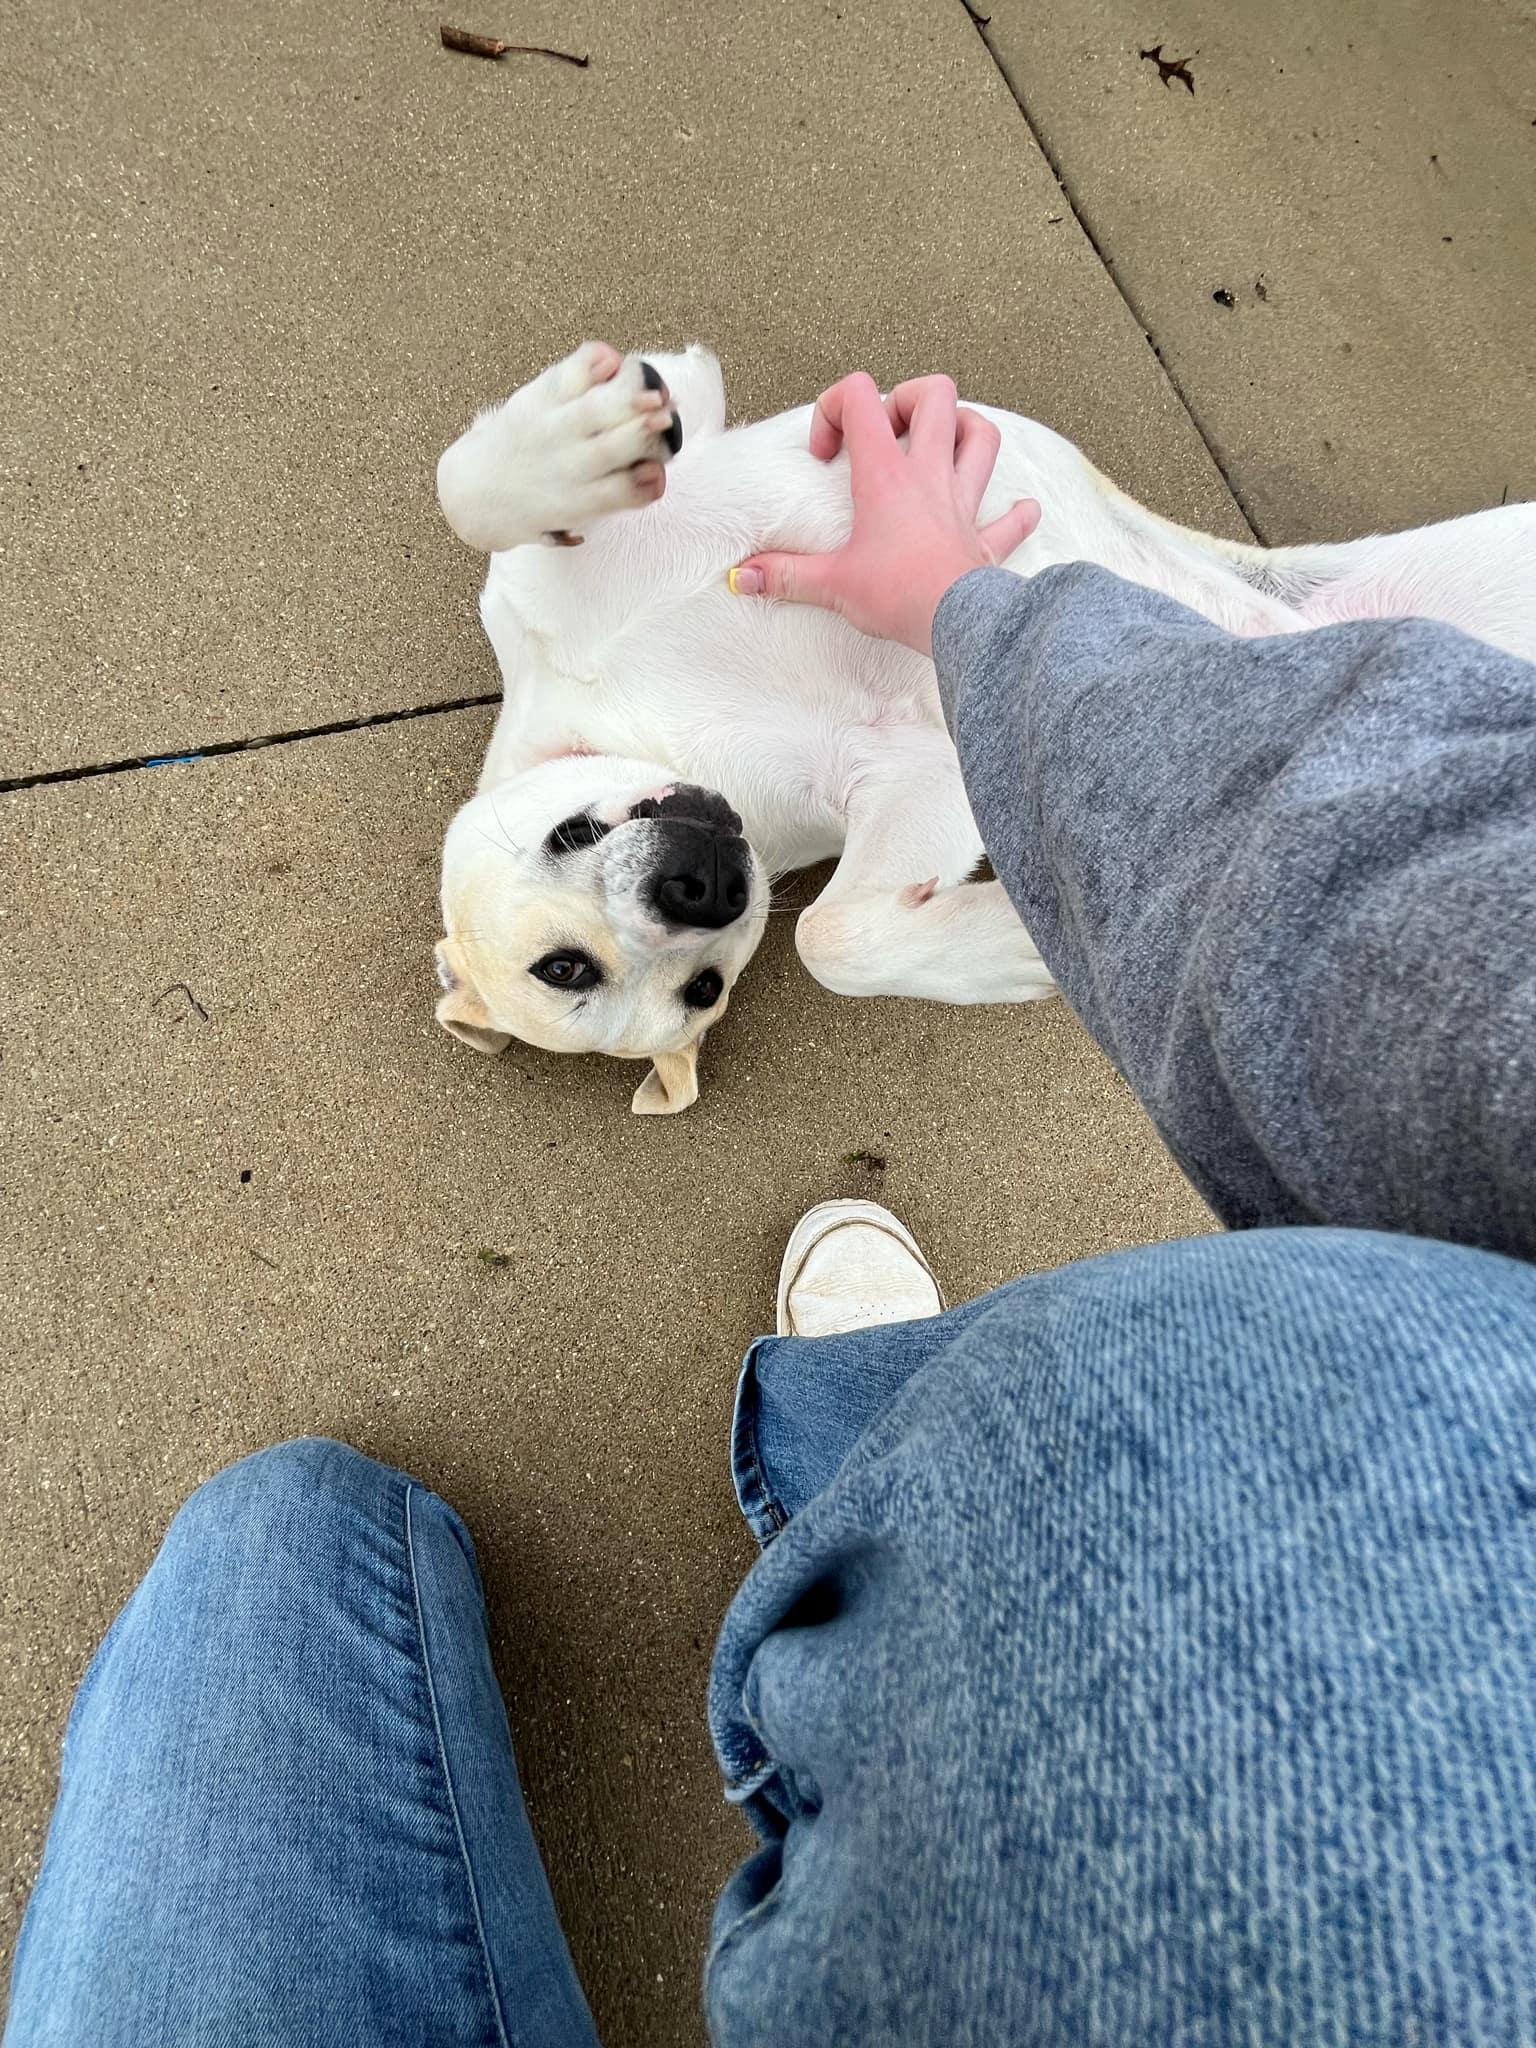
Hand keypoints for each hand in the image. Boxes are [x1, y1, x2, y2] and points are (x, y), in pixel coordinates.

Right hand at [727, 372, 1040, 655]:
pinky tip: (1016, 510)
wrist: (957, 624)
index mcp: (885, 476)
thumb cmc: (899, 596)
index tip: (826, 453)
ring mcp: (962, 503)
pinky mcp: (986, 540)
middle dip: (910, 397)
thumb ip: (785, 576)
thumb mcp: (831, 585)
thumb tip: (742, 578)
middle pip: (935, 395)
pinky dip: (1014, 512)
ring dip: (964, 429)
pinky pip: (1011, 519)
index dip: (836, 407)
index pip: (861, 397)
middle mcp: (928, 476)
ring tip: (943, 443)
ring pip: (981, 437)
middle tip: (888, 428)